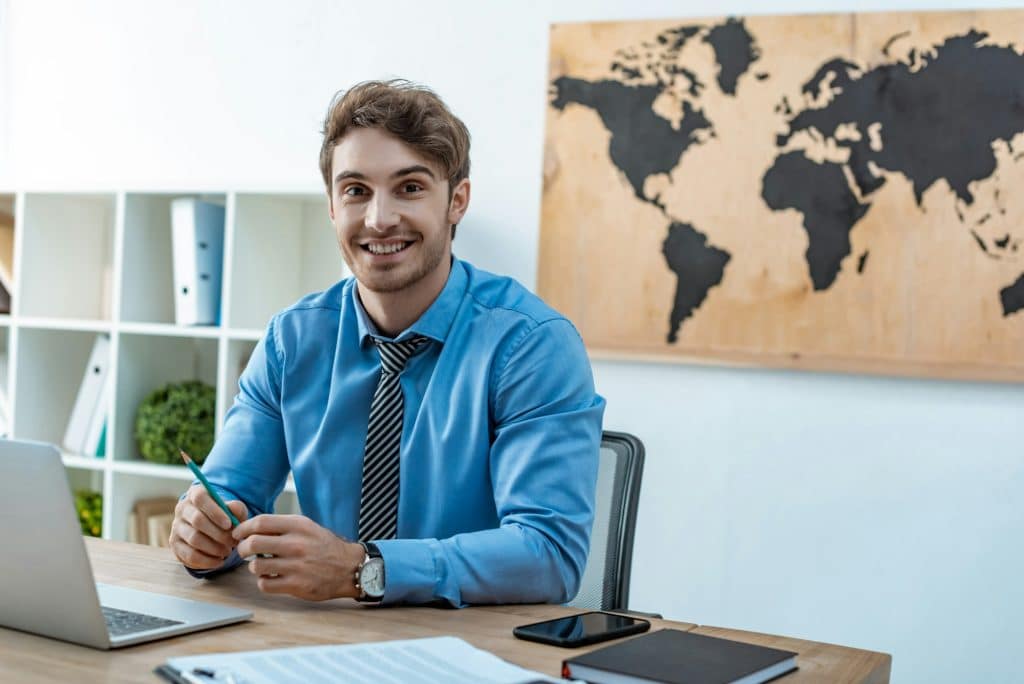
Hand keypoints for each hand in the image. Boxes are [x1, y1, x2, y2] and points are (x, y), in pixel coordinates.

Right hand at [169, 485, 248, 569]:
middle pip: (197, 521)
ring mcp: (176, 527)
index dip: (214, 511)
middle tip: (234, 542)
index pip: (200, 499)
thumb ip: (236, 508)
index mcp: (196, 494)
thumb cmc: (224, 515)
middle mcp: (182, 509)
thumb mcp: (233, 509)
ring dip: (214, 548)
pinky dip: (206, 561)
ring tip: (228, 551)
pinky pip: (189, 555)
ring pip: (194, 539)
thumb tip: (234, 510)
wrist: (211, 527)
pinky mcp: (175, 544)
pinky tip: (219, 561)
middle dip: (219, 534)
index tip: (229, 524)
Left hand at [232, 514, 364, 600]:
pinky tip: (272, 578)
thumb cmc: (324, 546)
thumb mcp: (307, 527)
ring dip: (254, 566)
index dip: (243, 528)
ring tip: (262, 565)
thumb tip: (250, 527)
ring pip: (256, 566)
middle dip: (243, 548)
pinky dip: (264, 582)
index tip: (238, 534)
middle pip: (253, 543)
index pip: (260, 522)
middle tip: (244, 551)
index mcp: (298, 526)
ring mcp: (296, 566)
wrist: (349, 567)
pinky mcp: (297, 585)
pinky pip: (265, 584)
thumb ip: (282, 526)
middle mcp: (296, 544)